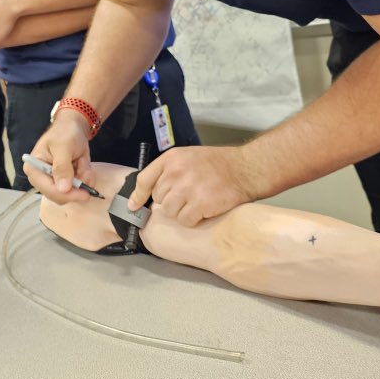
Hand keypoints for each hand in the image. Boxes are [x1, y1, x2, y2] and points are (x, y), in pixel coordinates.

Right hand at [24, 112, 94, 202]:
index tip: (85, 193)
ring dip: (82, 180)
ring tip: (81, 162)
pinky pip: (78, 189)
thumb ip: (62, 167)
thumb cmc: (64, 132)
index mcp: (33, 169)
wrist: (73, 127)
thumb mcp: (63, 146)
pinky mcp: (64, 182)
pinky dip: (85, 178)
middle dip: (76, 186)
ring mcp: (52, 181)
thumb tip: (63, 189)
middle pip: (59, 196)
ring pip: (71, 194)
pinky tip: (82, 165)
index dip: (66, 194)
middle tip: (86, 172)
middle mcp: (40, 178)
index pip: (48, 189)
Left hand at [128, 146, 255, 225]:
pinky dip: (193, 220)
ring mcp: (188, 188)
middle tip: (188, 196)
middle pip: (158, 199)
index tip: (134, 206)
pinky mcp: (200, 203)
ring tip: (196, 202)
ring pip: (170, 212)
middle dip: (170, 201)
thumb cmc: (217, 164)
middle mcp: (177, 172)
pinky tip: (204, 210)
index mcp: (172, 159)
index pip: (144, 180)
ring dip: (181, 212)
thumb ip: (168, 172)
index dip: (138, 196)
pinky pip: (185, 221)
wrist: (245, 169)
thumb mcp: (188, 158)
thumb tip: (144, 195)